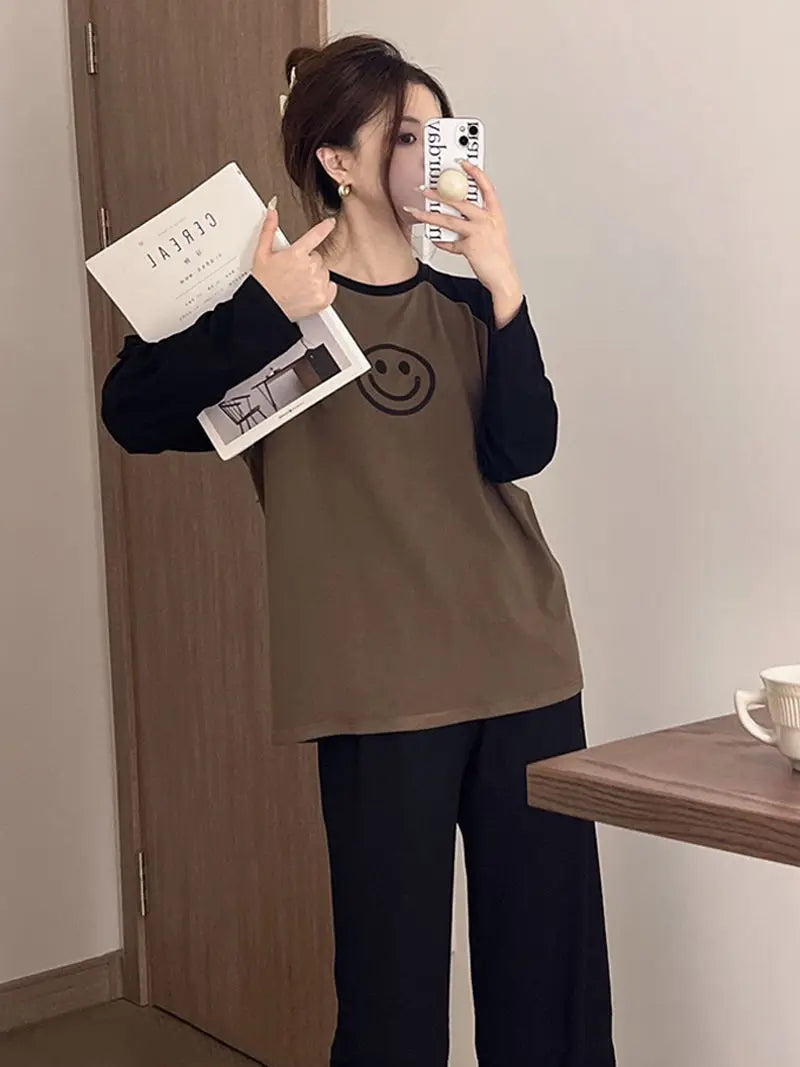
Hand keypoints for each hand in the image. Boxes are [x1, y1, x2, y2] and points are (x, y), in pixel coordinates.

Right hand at [252, 203, 337, 321]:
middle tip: (294, 272)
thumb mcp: (262, 253)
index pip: (315, 235)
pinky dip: (323, 289)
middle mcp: (309, 268)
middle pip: (318, 258)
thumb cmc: (263, 283)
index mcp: (296, 254)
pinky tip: (309, 291)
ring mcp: (317, 283)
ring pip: (324, 272)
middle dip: (308, 262)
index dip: (325, 227)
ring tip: (299, 283)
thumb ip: (269, 229)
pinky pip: (331, 287)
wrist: (266, 307)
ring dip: (315, 276)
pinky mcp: (323, 298)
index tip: (331, 222)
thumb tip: (272, 211)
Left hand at [403, 161, 522, 325]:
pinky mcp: (470, 246)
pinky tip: (434, 238)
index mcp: (495, 214)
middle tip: (426, 189)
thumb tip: (456, 216)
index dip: (476, 174)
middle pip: (460, 201)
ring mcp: (479, 232)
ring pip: (449, 220)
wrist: (503, 276)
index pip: (487, 187)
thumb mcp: (493, 233)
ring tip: (416, 211)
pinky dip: (441, 241)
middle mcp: (487, 220)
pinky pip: (450, 242)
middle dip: (440, 193)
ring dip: (429, 215)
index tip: (463, 164)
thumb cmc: (498, 256)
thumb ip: (477, 222)